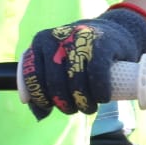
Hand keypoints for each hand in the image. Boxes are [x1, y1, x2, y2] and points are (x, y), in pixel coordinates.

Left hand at [19, 6, 145, 119]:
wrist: (113, 33)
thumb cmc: (79, 54)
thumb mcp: (55, 63)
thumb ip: (41, 84)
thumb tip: (36, 111)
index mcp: (41, 41)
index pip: (32, 76)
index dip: (40, 98)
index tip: (50, 106)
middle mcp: (58, 37)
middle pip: (55, 83)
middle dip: (64, 103)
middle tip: (73, 108)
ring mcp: (81, 38)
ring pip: (75, 81)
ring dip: (83, 102)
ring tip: (88, 106)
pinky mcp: (103, 43)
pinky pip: (97, 75)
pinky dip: (100, 92)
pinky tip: (103, 97)